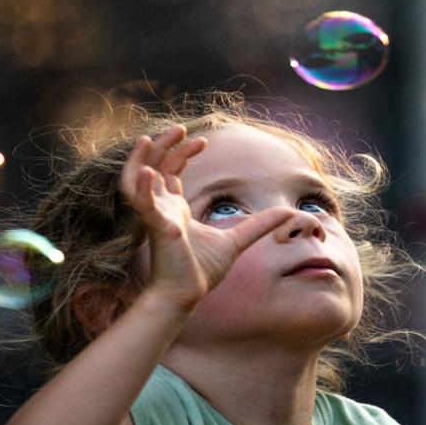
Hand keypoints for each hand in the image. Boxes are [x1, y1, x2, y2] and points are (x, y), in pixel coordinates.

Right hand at [119, 124, 298, 311]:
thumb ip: (259, 225)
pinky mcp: (156, 228)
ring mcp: (156, 216)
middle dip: (164, 145)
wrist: (187, 296)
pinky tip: (147, 172)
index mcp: (175, 208)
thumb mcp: (237, 241)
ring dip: (141, 158)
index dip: (182, 153)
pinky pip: (142, 204)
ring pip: (136, 178)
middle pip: (154, 165)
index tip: (202, 142)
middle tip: (179, 128)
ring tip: (149, 139)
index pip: (171, 170)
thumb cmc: (202, 270)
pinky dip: (141, 187)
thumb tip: (289, 213)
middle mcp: (161, 207)